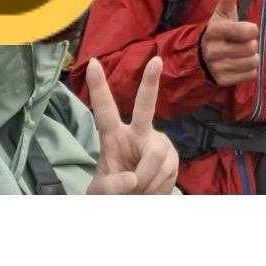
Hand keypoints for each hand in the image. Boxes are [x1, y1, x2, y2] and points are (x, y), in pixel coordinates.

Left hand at [86, 56, 178, 193]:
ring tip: (137, 192)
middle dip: (150, 83)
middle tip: (156, 60)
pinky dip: (155, 188)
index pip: (105, 110)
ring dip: (145, 181)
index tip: (91, 63)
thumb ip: (108, 188)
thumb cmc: (114, 191)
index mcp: (114, 136)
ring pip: (154, 156)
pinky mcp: (174, 157)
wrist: (138, 204)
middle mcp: (139, 132)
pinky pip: (166, 171)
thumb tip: (132, 179)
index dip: (98, 87)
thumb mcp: (100, 193)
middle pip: (145, 106)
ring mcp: (159, 143)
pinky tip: (151, 191)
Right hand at [201, 0, 259, 86]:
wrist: (202, 54)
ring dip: (252, 57)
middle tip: (241, 42)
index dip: (252, 30)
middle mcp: (214, 50)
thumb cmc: (220, 30)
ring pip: (252, 62)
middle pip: (251, 47)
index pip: (247, 31)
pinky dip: (249, 70)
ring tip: (241, 53)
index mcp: (215, 30)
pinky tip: (239, 64)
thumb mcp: (223, 13)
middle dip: (251, 44)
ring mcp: (217, 67)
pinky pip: (250, 75)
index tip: (247, 29)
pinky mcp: (222, 81)